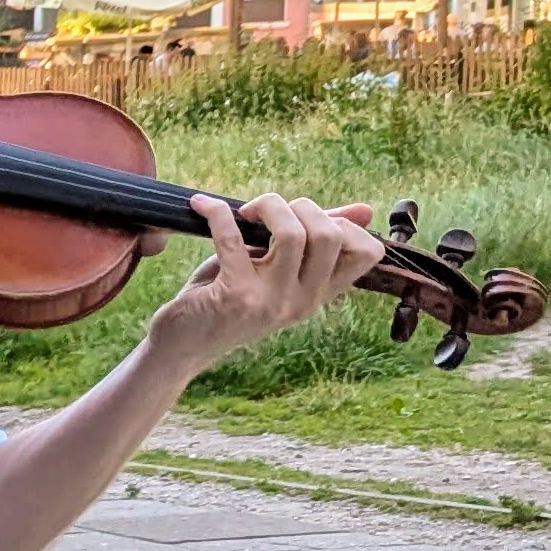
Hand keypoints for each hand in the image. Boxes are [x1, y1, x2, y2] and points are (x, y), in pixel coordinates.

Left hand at [152, 191, 380, 371]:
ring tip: (245, 212)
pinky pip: (232, 238)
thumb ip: (312, 239)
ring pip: (291, 234)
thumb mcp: (276, 268)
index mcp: (319, 294)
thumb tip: (366, 210)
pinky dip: (216, 213)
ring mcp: (270, 301)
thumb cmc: (230, 296)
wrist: (182, 343)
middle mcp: (302, 302)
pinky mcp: (234, 296)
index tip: (307, 218)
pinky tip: (201, 207)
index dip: (344, 223)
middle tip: (268, 213)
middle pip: (329, 235)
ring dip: (267, 206)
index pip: (367, 254)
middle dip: (300, 206)